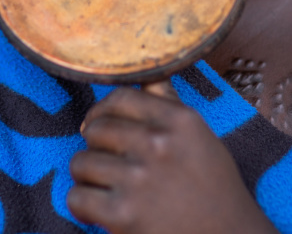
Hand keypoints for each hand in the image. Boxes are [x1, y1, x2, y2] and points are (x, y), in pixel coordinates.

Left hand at [67, 82, 276, 233]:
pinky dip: (82, 204)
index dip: (102, 110)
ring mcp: (139, 179)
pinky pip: (77, 197)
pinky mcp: (124, 215)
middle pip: (96, 128)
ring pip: (81, 162)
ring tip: (104, 185)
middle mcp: (158, 143)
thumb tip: (146, 75)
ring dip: (87, 176)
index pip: (120, 97)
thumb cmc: (214, 188)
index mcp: (179, 119)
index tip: (98, 123)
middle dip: (94, 145)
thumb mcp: (198, 136)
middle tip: (106, 161)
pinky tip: (98, 209)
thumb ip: (169, 103)